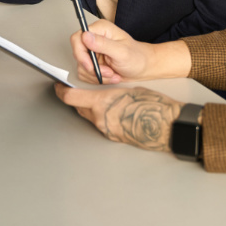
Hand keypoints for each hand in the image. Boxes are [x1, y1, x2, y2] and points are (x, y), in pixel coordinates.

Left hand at [54, 84, 182, 152]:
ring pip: (89, 117)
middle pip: (78, 108)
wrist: (167, 126)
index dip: (61, 91)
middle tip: (77, 91)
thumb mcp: (127, 89)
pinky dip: (102, 118)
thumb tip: (102, 92)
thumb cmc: (152, 105)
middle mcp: (100, 119)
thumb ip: (109, 91)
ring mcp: (106, 130)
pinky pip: (101, 125)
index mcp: (101, 102)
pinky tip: (113, 113)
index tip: (59, 86)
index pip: (70, 98)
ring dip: (90, 109)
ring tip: (102, 101)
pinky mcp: (114, 138)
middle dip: (76, 99)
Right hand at [70, 19, 145, 82]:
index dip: (80, 54)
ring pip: (81, 67)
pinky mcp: (93, 62)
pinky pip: (86, 74)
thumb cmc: (137, 58)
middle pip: (78, 54)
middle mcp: (94, 38)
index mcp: (100, 29)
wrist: (143, 68)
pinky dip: (98, 79)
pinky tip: (110, 76)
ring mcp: (93, 51)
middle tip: (108, 72)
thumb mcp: (122, 52)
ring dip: (98, 75)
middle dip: (93, 68)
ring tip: (113, 74)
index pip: (78, 38)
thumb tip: (85, 36)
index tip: (90, 66)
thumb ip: (103, 44)